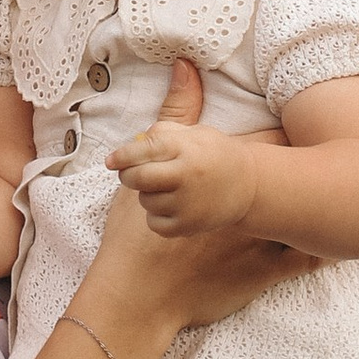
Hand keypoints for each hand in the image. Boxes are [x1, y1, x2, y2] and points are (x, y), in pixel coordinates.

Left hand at [108, 98, 258, 236]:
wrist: (248, 185)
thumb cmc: (213, 154)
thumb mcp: (194, 132)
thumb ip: (162, 132)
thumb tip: (131, 143)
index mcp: (186, 148)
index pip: (144, 149)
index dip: (122, 156)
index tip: (110, 161)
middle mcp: (186, 175)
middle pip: (138, 178)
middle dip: (128, 175)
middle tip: (133, 173)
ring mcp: (187, 203)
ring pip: (145, 201)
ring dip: (148, 194)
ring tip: (168, 187)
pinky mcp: (188, 226)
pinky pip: (154, 222)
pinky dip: (157, 215)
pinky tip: (173, 205)